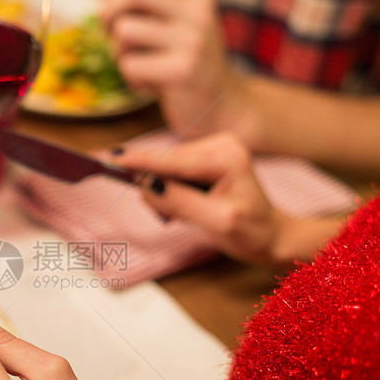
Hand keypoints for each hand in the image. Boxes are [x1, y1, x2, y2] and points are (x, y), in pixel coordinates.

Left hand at [94, 0, 245, 137]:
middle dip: (108, 14)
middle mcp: (197, 11)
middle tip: (108, 35)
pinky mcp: (183, 70)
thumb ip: (146, 4)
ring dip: (118, 52)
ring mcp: (192, 40)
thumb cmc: (185, 65)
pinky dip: (129, 79)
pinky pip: (129, 65)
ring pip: (125, 30)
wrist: (224, 109)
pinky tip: (147, 86)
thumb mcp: (174, 26)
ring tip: (137, 65)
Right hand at [113, 133, 342, 264]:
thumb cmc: (252, 233)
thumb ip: (180, 202)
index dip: (136, 162)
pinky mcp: (207, 156)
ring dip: (165, 193)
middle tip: (169, 216)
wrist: (273, 236)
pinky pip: (173, 171)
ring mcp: (214, 147)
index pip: (170, 161)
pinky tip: (190, 206)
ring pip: (166, 168)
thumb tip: (146, 186)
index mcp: (225, 156)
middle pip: (165, 162)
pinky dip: (172, 191)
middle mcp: (220, 143)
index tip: (105, 158)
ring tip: (188, 215)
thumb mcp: (217, 223)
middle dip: (155, 188)